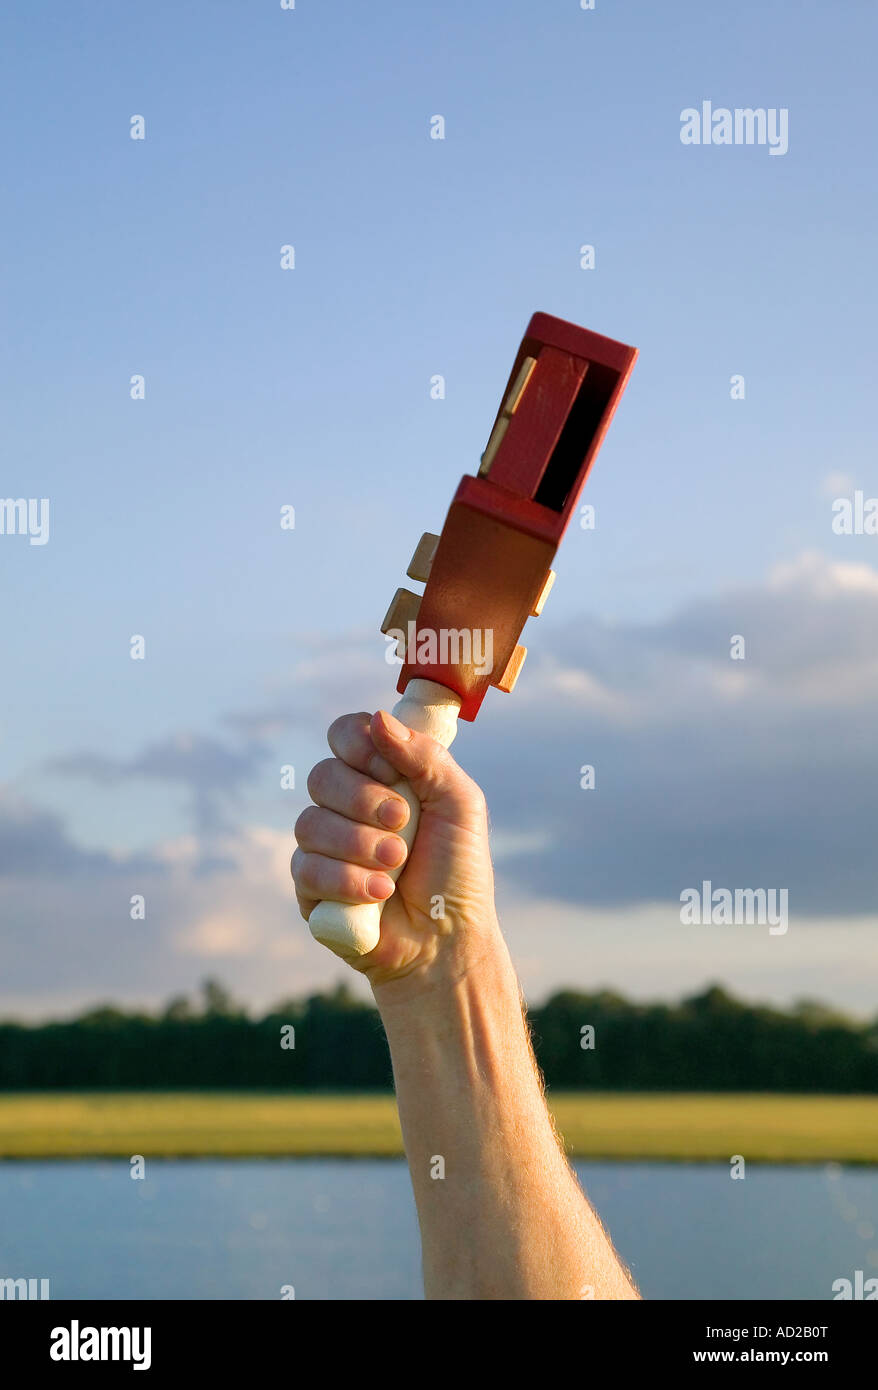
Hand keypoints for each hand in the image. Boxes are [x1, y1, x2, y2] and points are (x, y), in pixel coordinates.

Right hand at [291, 709, 500, 997]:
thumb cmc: (458, 870)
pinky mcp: (310, 888)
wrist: (448, 940)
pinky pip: (305, 867)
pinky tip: (378, 893)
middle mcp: (347, 806)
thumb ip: (425, 756)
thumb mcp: (459, 803)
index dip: (358, 745)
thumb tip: (378, 719)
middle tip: (402, 823)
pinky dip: (345, 879)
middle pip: (323, 776)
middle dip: (364, 800)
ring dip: (359, 844)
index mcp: (381, 776)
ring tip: (396, 866)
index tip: (389, 769)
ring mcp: (325, 846)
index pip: (345, 735)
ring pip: (310, 822)